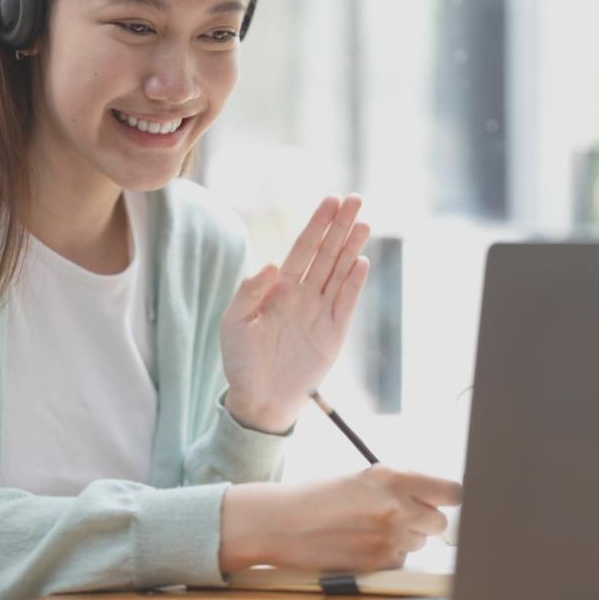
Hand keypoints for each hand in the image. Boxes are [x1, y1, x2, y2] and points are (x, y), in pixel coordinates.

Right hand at [219, 465, 462, 573]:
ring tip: (371, 530)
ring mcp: (390, 538)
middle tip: (400, 517)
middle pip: (440, 522)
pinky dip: (388, 556)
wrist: (280, 522)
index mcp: (393, 478)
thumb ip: (399, 486)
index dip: (448, 498)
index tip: (442, 501)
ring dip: (405, 539)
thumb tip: (434, 498)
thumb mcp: (362, 478)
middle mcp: (397, 506)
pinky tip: (361, 546)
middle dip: (424, 521)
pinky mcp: (380, 563)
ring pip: (420, 543)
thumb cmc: (317, 497)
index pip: (451, 491)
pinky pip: (401, 561)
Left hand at [220, 195, 370, 432]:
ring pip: (340, 271)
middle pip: (326, 253)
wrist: (260, 399)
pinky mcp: (334, 333)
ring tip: (364, 222)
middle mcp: (303, 294)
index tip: (330, 200)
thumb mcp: (234, 323)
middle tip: (355, 199)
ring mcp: (321, 312)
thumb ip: (249, 291)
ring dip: (352, 247)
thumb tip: (272, 264)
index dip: (317, 224)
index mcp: (279, 288)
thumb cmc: (241, 362)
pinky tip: (361, 261)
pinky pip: (346, 302)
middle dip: (340, 226)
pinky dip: (354, 282)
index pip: (302, 248)